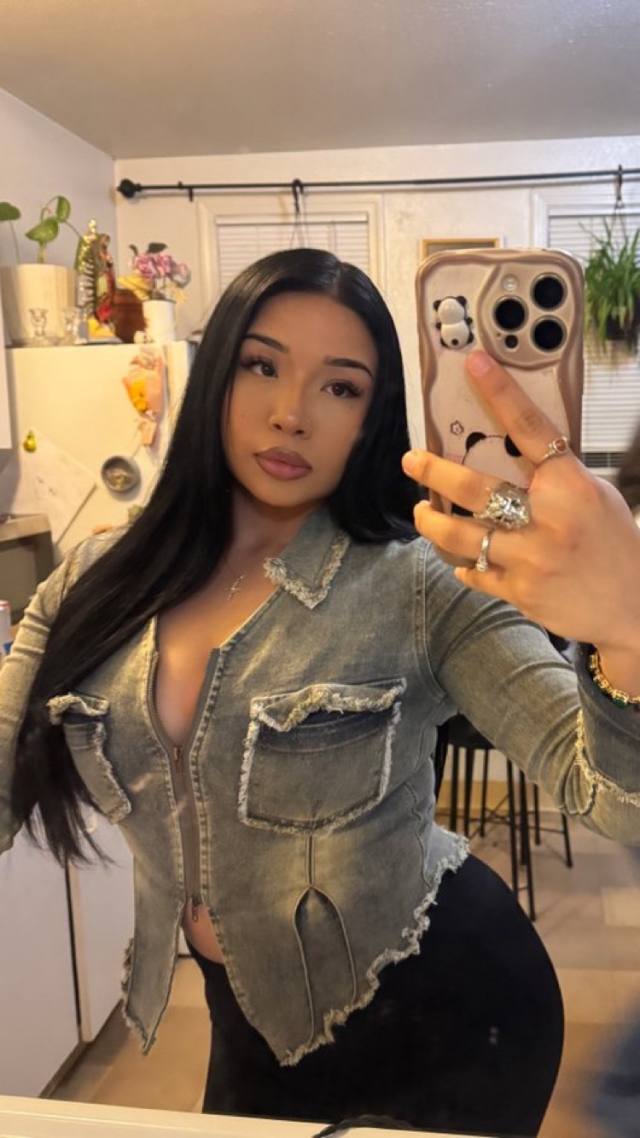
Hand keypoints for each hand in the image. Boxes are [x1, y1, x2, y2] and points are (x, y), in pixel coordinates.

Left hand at [402, 351, 639, 656]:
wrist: (634, 606)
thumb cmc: (615, 545)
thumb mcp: (596, 497)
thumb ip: (557, 475)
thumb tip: (513, 445)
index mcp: (572, 488)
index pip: (531, 429)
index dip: (501, 393)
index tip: (474, 364)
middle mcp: (548, 522)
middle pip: (474, 488)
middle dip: (434, 471)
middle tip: (411, 460)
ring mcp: (530, 561)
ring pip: (461, 535)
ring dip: (432, 521)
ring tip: (423, 511)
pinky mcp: (519, 593)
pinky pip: (475, 572)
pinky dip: (463, 563)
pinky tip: (459, 557)